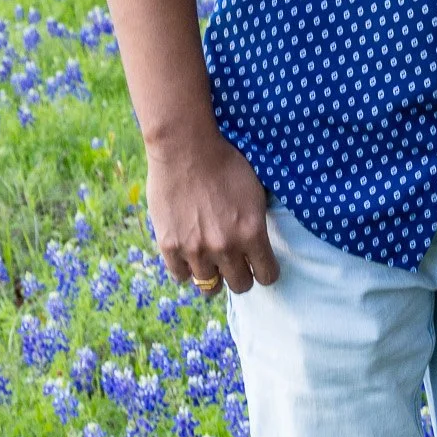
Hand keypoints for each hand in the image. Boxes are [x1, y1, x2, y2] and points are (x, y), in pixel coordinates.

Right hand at [147, 127, 279, 295]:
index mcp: (252, 234)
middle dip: (241, 275)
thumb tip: (260, 246)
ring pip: (209, 286)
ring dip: (213, 275)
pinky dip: (186, 269)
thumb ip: (257, 224)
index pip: (267, 276)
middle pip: (240, 285)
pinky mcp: (169, 246)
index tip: (261, 266)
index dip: (266, 271)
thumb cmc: (225, 164)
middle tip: (236, 263)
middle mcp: (225, 248)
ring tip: (211, 261)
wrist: (186, 149)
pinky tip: (190, 254)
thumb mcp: (256, 193)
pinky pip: (181, 276)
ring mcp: (195, 250)